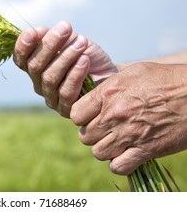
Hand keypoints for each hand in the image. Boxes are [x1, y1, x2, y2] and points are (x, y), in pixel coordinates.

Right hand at [13, 21, 116, 116]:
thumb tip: (37, 31)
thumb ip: (52, 36)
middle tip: (65, 28)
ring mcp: (51, 98)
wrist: (109, 74)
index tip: (33, 32)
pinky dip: (75, 74)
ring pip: (50, 78)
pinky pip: (66, 92)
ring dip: (66, 57)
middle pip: (35, 66)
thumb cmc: (86, 55)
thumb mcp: (70, 40)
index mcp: (34, 66)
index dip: (23, 46)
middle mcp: (38, 83)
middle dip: (49, 45)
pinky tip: (85, 60)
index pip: (20, 58)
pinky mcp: (66, 109)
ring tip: (81, 42)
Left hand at [71, 62, 186, 174]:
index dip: (81, 117)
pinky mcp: (146, 150)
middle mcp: (115, 114)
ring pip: (98, 152)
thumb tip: (91, 94)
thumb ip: (108, 85)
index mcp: (108, 93)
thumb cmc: (164, 79)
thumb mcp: (132, 72)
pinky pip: (118, 166)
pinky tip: (125, 153)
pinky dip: (119, 163)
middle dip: (93, 133)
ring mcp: (130, 134)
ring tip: (115, 141)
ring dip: (105, 148)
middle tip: (105, 129)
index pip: (76, 114)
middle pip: (85, 136)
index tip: (90, 116)